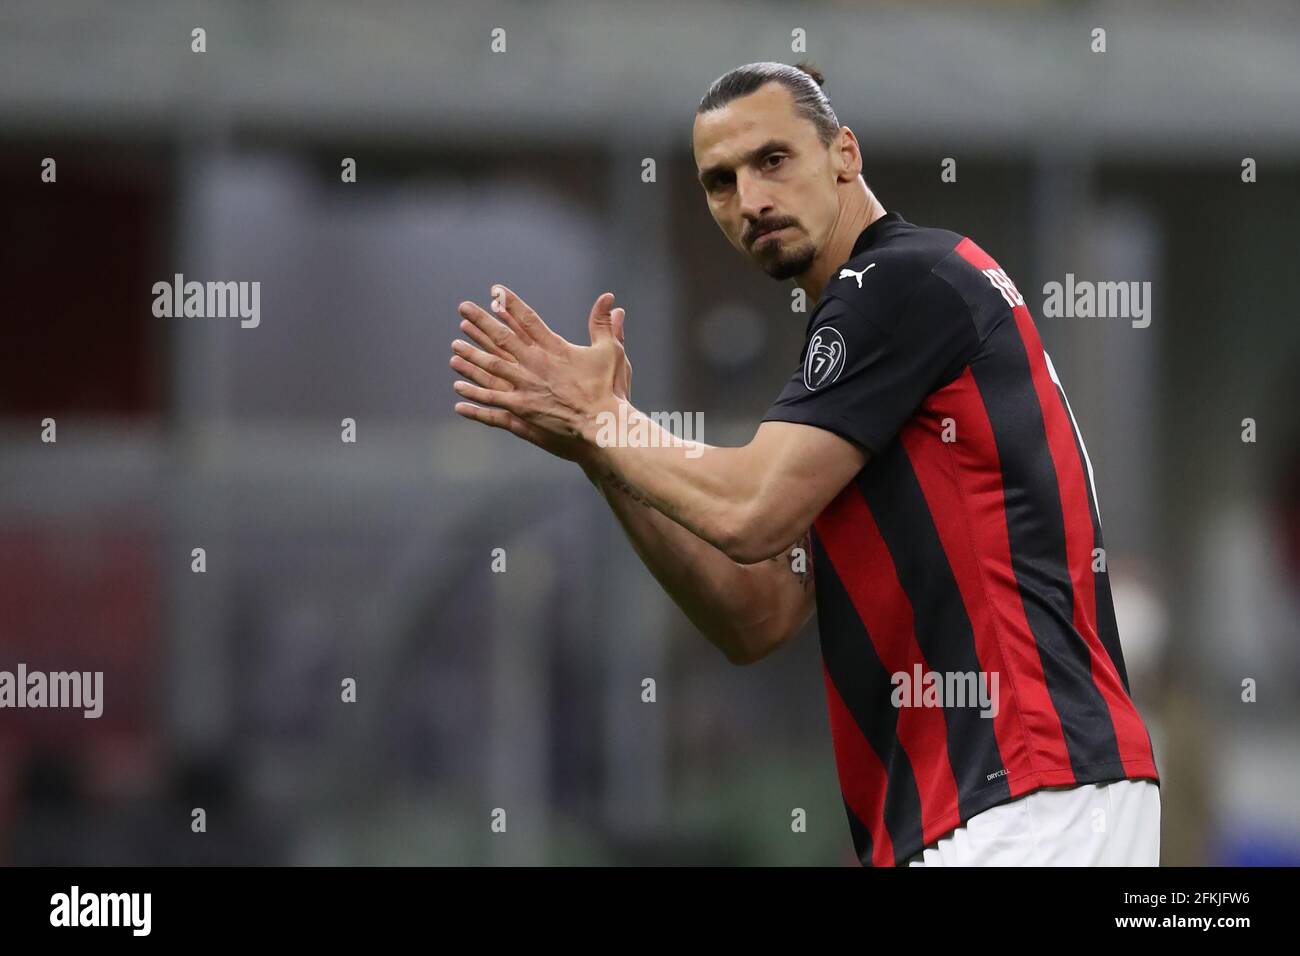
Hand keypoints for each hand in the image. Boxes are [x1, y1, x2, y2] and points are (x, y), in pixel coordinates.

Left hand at [450, 286, 630, 462]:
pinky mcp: (521, 409)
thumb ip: (604, 325)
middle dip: (481, 322)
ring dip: (471, 355)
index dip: (510, 304)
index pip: (527, 319)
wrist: (602, 424)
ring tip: (454, 345)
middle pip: (502, 338)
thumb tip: (610, 300)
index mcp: (554, 348)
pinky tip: (458, 388)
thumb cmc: (608, 389)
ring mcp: (525, 386)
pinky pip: (492, 400)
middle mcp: (535, 363)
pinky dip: (474, 394)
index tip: (496, 291)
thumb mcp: (611, 351)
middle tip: (463, 308)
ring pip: (491, 366)